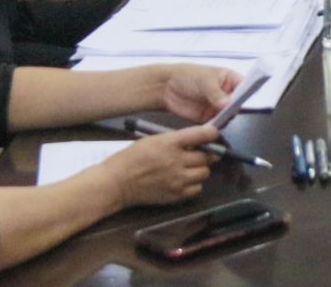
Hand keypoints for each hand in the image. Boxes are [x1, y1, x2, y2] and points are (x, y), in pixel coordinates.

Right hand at [99, 125, 218, 207]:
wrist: (117, 183)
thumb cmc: (133, 157)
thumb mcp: (154, 140)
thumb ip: (177, 140)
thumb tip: (199, 140)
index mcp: (170, 143)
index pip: (201, 135)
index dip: (212, 133)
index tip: (214, 134)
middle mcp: (177, 161)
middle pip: (207, 157)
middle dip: (206, 154)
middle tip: (200, 154)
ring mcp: (177, 180)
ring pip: (205, 173)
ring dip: (200, 170)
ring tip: (190, 168)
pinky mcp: (175, 195)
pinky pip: (196, 189)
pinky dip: (194, 185)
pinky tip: (185, 180)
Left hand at [160, 65, 241, 121]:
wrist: (166, 87)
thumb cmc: (189, 76)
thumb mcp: (205, 80)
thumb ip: (216, 93)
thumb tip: (228, 104)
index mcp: (230, 80)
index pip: (244, 86)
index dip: (247, 93)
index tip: (245, 99)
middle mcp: (227, 94)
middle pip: (237, 104)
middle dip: (235, 108)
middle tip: (231, 112)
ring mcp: (217, 107)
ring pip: (228, 116)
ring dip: (226, 118)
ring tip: (221, 120)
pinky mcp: (208, 118)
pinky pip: (215, 124)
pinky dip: (215, 127)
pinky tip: (213, 127)